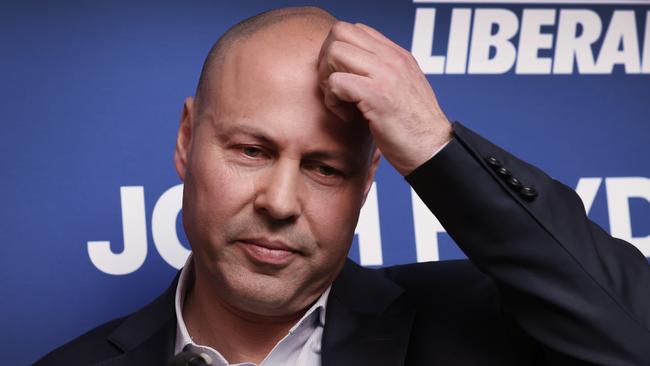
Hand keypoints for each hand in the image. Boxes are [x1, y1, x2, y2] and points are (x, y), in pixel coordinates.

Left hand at [318, 21, 452, 175]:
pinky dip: (332, 101)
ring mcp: (385, 74)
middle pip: (340, 33)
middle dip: (326, 60)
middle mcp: (392, 58)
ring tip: (339, 102)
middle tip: (333, 88)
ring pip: (335, 52)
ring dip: (327, 79)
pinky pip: (336, 82)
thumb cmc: (413, 129)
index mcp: (397, 55)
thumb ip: (382, 75)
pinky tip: (346, 116)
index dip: (338, 51)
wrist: (433, 151)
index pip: (355, 29)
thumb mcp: (401, 91)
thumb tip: (350, 71)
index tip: (342, 78)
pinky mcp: (377, 95)